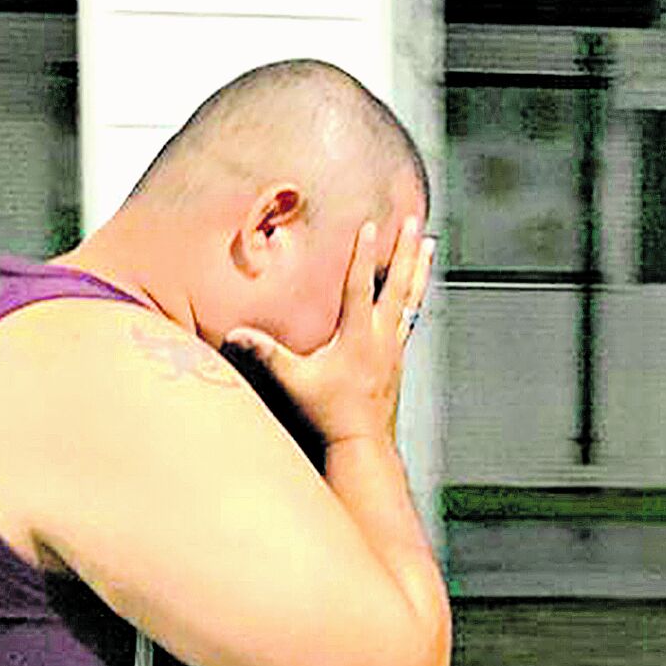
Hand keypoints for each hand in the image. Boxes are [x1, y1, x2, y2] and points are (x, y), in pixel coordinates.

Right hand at [225, 216, 433, 446]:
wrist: (362, 444)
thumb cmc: (330, 414)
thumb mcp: (295, 382)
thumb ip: (267, 355)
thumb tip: (236, 334)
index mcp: (358, 337)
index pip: (361, 286)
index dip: (363, 255)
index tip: (369, 226)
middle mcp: (382, 337)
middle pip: (398, 284)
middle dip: (405, 250)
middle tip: (414, 222)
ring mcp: (394, 346)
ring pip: (412, 298)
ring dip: (419, 269)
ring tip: (428, 244)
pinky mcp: (398, 358)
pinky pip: (412, 316)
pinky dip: (416, 296)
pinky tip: (417, 289)